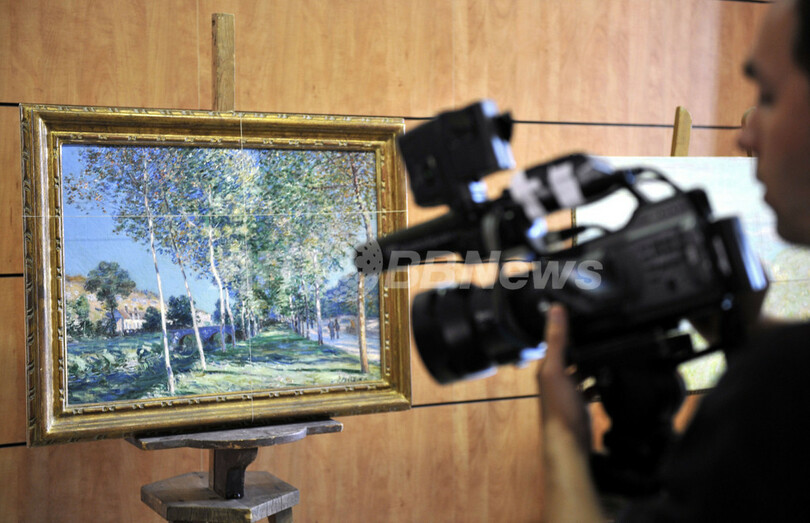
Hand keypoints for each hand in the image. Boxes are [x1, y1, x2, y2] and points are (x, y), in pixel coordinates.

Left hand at [538, 304, 602, 521]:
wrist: (569, 444)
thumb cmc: (559, 408)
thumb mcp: (556, 370)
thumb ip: (556, 340)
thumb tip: (555, 309)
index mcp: (547, 367)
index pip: (555, 340)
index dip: (566, 326)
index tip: (581, 311)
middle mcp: (555, 377)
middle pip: (570, 354)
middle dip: (583, 343)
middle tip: (602, 329)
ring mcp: (568, 391)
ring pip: (580, 369)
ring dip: (591, 361)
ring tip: (609, 349)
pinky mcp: (580, 404)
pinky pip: (590, 386)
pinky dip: (598, 380)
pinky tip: (609, 377)